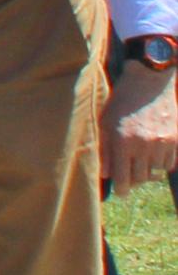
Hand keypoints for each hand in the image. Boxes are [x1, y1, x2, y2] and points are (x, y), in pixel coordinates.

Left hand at [108, 63, 177, 188]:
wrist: (149, 82)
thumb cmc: (122, 101)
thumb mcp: (105, 122)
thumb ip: (104, 149)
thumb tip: (105, 174)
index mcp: (123, 141)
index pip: (123, 177)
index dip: (121, 188)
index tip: (121, 192)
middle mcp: (144, 145)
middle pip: (141, 178)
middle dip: (134, 181)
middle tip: (129, 178)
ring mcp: (162, 143)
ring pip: (156, 173)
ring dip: (148, 172)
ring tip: (140, 164)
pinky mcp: (176, 140)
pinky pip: (169, 163)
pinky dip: (161, 164)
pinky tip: (153, 155)